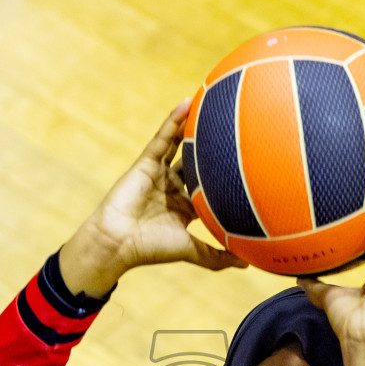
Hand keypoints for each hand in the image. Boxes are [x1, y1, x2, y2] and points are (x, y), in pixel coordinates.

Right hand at [59, 100, 246, 297]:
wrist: (117, 243)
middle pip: (196, 162)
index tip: (247, 163)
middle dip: (211, 147)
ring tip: (212, 104)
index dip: (224, 175)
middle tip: (234, 126)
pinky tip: (187, 103)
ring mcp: (159, 173)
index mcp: (185, 207)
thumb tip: (247, 261)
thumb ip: (217, 255)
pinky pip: (162, 137)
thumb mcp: (191, 250)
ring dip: (194, 126)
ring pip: (180, 145)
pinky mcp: (146, 163)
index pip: (208, 186)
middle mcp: (173, 187)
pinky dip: (173, 121)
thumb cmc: (151, 248)